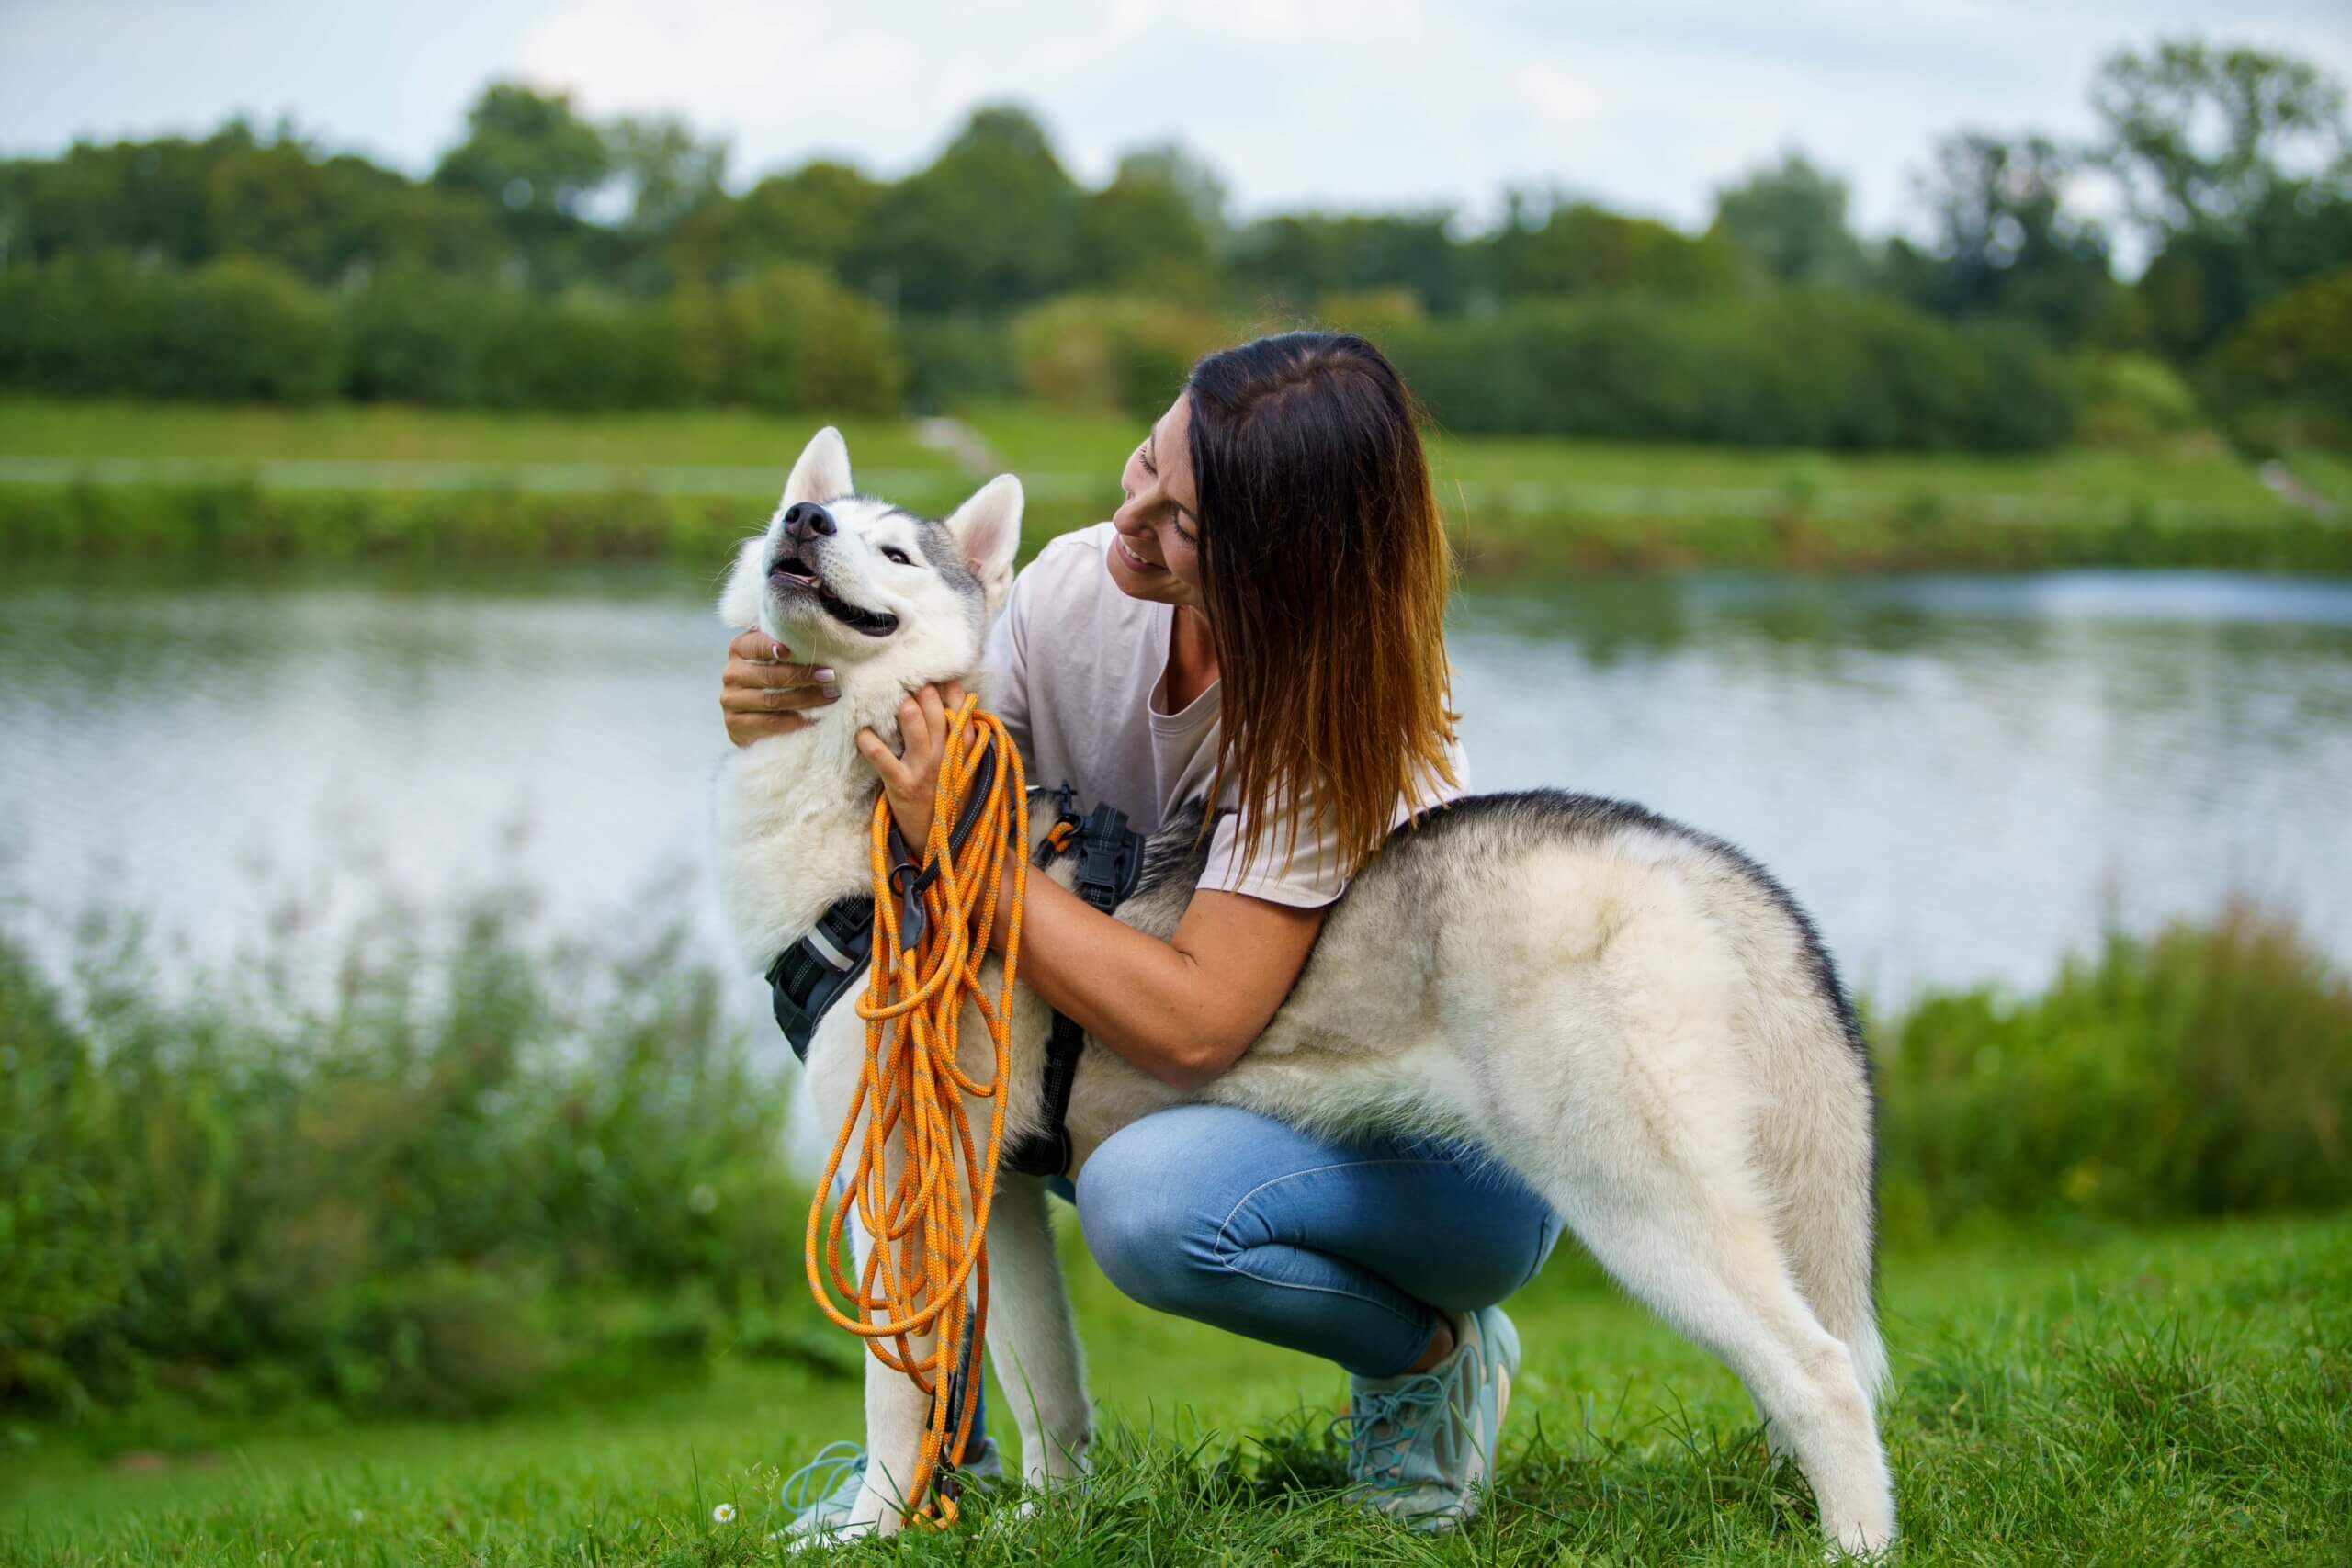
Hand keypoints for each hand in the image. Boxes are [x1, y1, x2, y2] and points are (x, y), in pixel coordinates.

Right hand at [720, 628, 838, 744]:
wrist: (750, 715)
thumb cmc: (771, 676)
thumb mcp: (774, 656)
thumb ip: (787, 644)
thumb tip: (817, 633)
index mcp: (739, 649)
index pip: (755, 645)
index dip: (771, 647)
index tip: (792, 651)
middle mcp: (732, 673)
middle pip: (769, 675)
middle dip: (803, 676)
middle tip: (829, 676)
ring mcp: (730, 700)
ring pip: (771, 700)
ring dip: (804, 699)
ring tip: (829, 696)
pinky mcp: (735, 724)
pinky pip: (767, 723)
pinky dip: (791, 722)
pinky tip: (811, 720)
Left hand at [855, 681, 966, 853]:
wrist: (941, 843)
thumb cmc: (950, 801)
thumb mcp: (966, 770)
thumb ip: (963, 740)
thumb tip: (958, 704)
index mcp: (964, 751)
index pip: (960, 709)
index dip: (946, 689)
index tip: (934, 677)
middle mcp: (946, 756)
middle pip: (933, 708)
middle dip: (919, 690)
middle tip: (905, 682)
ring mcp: (923, 769)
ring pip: (911, 721)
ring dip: (898, 705)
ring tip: (888, 698)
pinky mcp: (901, 784)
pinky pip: (880, 755)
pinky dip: (867, 739)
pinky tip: (861, 731)